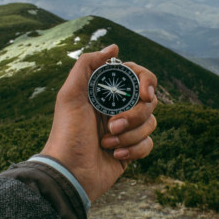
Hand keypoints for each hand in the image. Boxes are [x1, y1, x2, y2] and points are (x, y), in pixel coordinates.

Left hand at [41, 44, 156, 201]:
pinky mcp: (132, 149)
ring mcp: (126, 129)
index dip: (146, 82)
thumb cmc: (68, 132)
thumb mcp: (70, 94)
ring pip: (151, 123)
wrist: (70, 171)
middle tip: (112, 126)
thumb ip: (87, 65)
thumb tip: (114, 47)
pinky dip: (134, 150)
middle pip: (149, 101)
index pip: (138, 77)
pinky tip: (115, 155)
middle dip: (133, 115)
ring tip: (107, 143)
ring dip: (129, 135)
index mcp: (106, 92)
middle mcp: (118, 108)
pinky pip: (149, 144)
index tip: (144, 94)